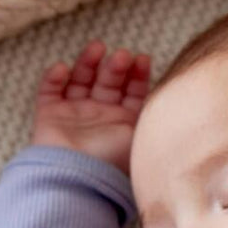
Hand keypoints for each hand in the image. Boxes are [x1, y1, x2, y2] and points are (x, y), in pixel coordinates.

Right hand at [31, 39, 151, 175]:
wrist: (76, 179)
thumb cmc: (112, 161)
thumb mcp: (142, 136)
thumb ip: (154, 115)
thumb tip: (178, 95)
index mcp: (124, 125)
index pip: (133, 93)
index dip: (138, 75)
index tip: (143, 59)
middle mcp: (100, 118)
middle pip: (108, 83)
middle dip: (116, 67)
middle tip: (123, 56)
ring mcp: (74, 116)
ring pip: (80, 81)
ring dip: (88, 63)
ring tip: (97, 47)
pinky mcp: (49, 116)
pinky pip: (49, 91)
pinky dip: (53, 78)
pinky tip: (63, 68)